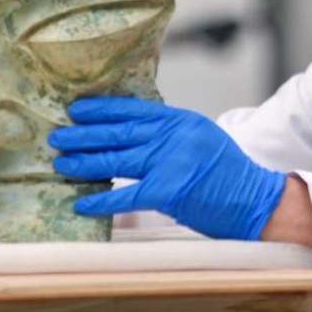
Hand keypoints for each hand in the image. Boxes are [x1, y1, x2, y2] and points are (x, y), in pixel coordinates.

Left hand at [48, 97, 286, 239]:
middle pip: (119, 132)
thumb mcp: (199, 138)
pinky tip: (81, 203)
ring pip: (117, 160)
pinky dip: (101, 201)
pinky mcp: (169, 191)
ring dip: (85, 163)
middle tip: (57, 136)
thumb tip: (128, 135)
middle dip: (84, 135)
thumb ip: (168, 134)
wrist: (254, 199)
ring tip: (60, 164)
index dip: (101, 109)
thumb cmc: (226, 173)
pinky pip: (126, 196)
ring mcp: (171, 162)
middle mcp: (173, 136)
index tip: (76, 109)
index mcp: (180, 120)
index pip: (133, 109)